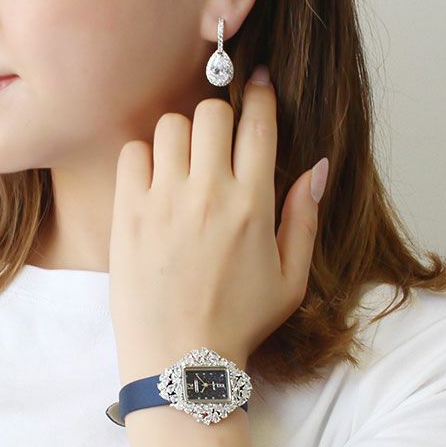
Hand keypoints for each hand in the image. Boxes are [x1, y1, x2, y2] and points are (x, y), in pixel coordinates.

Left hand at [109, 64, 328, 385]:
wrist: (180, 360)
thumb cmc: (239, 324)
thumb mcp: (291, 281)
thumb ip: (305, 220)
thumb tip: (317, 168)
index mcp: (253, 206)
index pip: (258, 123)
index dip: (260, 96)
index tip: (257, 86)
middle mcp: (209, 194)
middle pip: (211, 112)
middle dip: (218, 119)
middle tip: (217, 144)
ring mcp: (164, 202)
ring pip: (170, 126)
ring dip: (181, 138)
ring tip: (183, 167)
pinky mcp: (128, 215)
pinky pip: (132, 153)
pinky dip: (144, 158)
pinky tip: (154, 184)